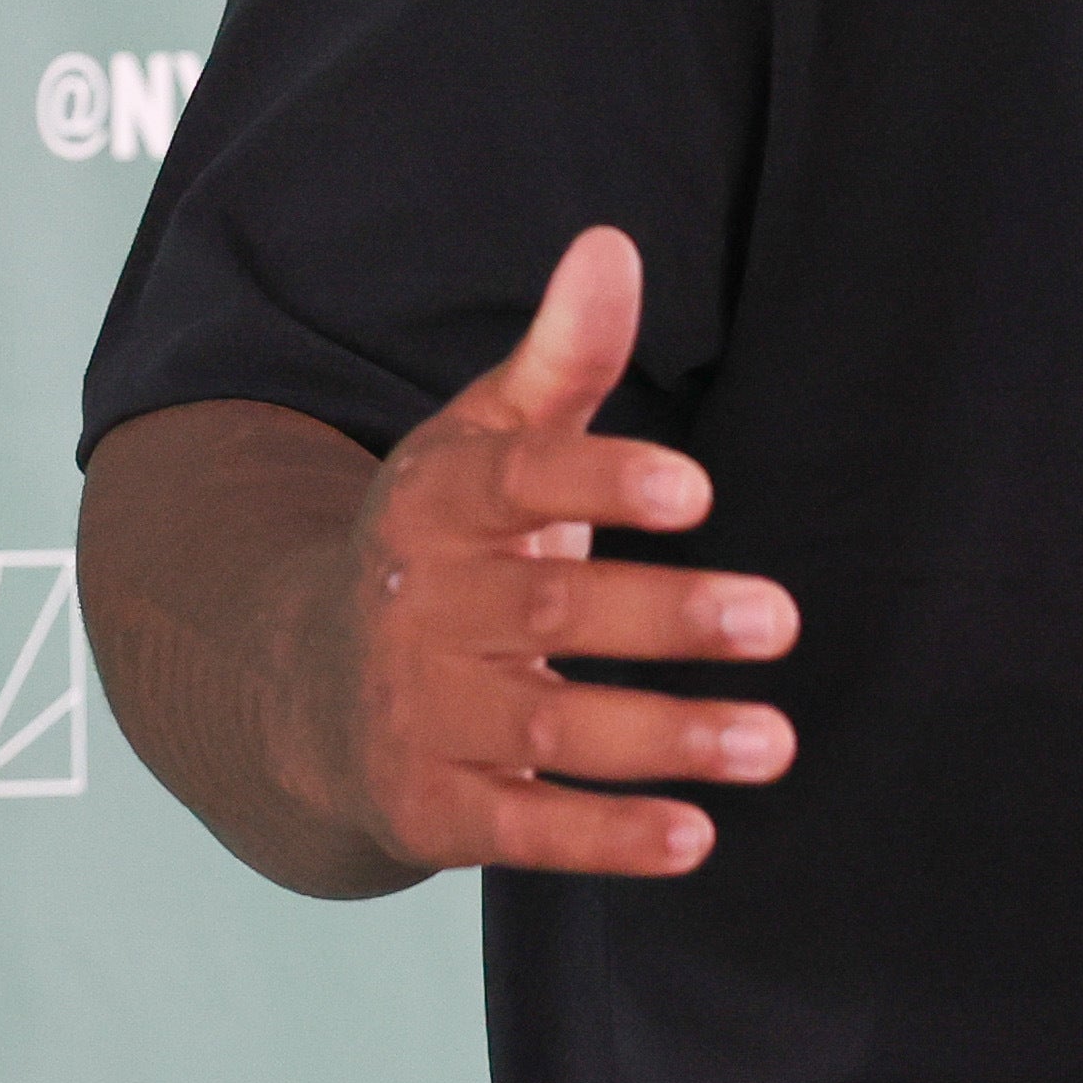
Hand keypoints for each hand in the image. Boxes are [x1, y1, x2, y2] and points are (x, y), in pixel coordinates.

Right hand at [311, 227, 797, 877]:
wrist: (299, 687)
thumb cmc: (448, 543)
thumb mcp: (486, 440)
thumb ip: (563, 357)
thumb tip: (612, 244)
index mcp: (438, 502)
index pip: (519, 484)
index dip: (603, 484)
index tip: (697, 490)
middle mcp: (419, 609)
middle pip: (549, 614)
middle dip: (667, 616)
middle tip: (783, 618)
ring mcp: (418, 715)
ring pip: (546, 730)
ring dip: (666, 738)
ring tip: (774, 742)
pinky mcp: (428, 812)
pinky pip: (520, 832)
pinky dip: (603, 838)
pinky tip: (697, 836)